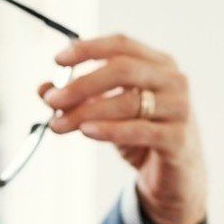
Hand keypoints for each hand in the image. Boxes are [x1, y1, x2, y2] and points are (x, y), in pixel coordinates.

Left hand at [42, 34, 207, 223]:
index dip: (88, 49)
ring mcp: (179, 108)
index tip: (58, 60)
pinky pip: (140, 130)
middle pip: (123, 69)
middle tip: (52, 100)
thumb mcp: (107, 114)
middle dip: (82, 84)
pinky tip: (86, 132)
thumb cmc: (141, 137)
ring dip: (87, 112)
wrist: (174, 179)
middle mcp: (172, 80)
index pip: (121, 45)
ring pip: (128, 102)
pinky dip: (110, 130)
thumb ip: (79, 99)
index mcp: (157, 63)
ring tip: (58, 124)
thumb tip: (43, 89)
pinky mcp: (178, 138)